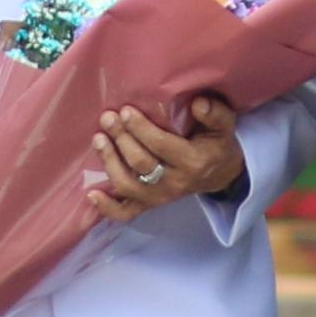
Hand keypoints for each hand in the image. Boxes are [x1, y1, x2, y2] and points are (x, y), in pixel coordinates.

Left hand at [89, 92, 247, 227]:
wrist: (219, 174)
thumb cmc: (215, 144)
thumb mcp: (224, 127)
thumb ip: (216, 114)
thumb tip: (198, 103)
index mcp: (192, 161)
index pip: (161, 146)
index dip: (141, 129)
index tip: (126, 110)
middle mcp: (174, 183)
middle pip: (141, 164)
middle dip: (121, 139)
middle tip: (108, 118)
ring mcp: (159, 197)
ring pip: (128, 185)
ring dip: (110, 162)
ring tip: (98, 138)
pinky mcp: (149, 205)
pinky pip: (126, 213)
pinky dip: (107, 207)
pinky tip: (92, 193)